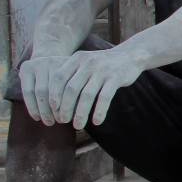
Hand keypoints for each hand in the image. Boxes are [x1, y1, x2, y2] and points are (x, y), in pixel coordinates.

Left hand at [19, 46, 143, 129]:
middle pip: (71, 89)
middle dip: (65, 108)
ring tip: (78, 126)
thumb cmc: (102, 65)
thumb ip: (70, 76)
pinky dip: (99, 111)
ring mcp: (103, 70)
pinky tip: (97, 122)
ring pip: (87, 95)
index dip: (53, 96)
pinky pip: (105, 97)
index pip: (59, 78)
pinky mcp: (116, 78)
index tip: (52, 110)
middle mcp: (88, 63)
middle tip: (62, 121)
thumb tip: (53, 102)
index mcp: (76, 59)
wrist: (130, 55)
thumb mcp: (84, 64)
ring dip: (81, 113)